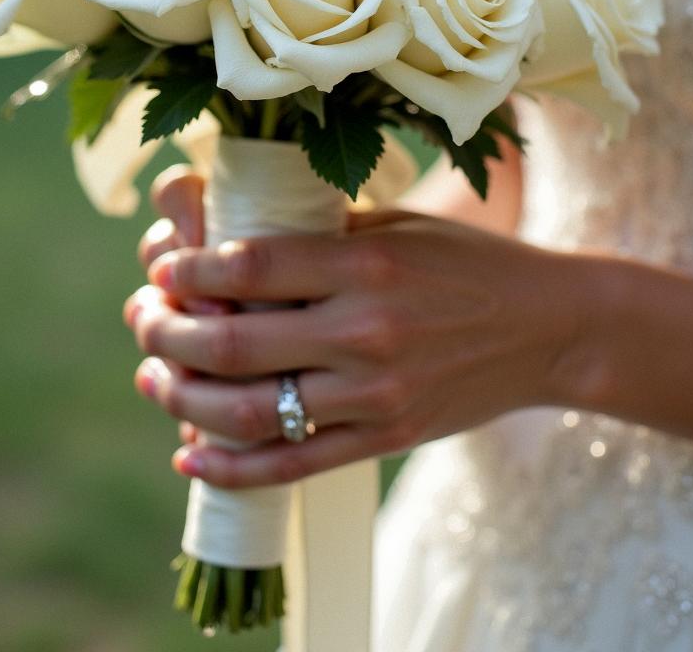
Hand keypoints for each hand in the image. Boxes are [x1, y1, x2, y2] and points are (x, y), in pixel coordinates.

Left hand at [125, 166, 586, 488]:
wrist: (548, 328)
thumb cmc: (468, 262)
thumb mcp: (399, 226)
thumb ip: (319, 235)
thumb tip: (229, 242)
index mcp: (366, 261)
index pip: (249, 263)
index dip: (188, 269)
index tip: (163, 268)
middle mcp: (366, 328)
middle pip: (233, 340)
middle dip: (167, 331)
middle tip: (144, 319)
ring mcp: (375, 392)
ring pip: (250, 409)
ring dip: (182, 397)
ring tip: (152, 377)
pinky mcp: (385, 437)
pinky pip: (292, 464)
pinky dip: (230, 467)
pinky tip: (189, 453)